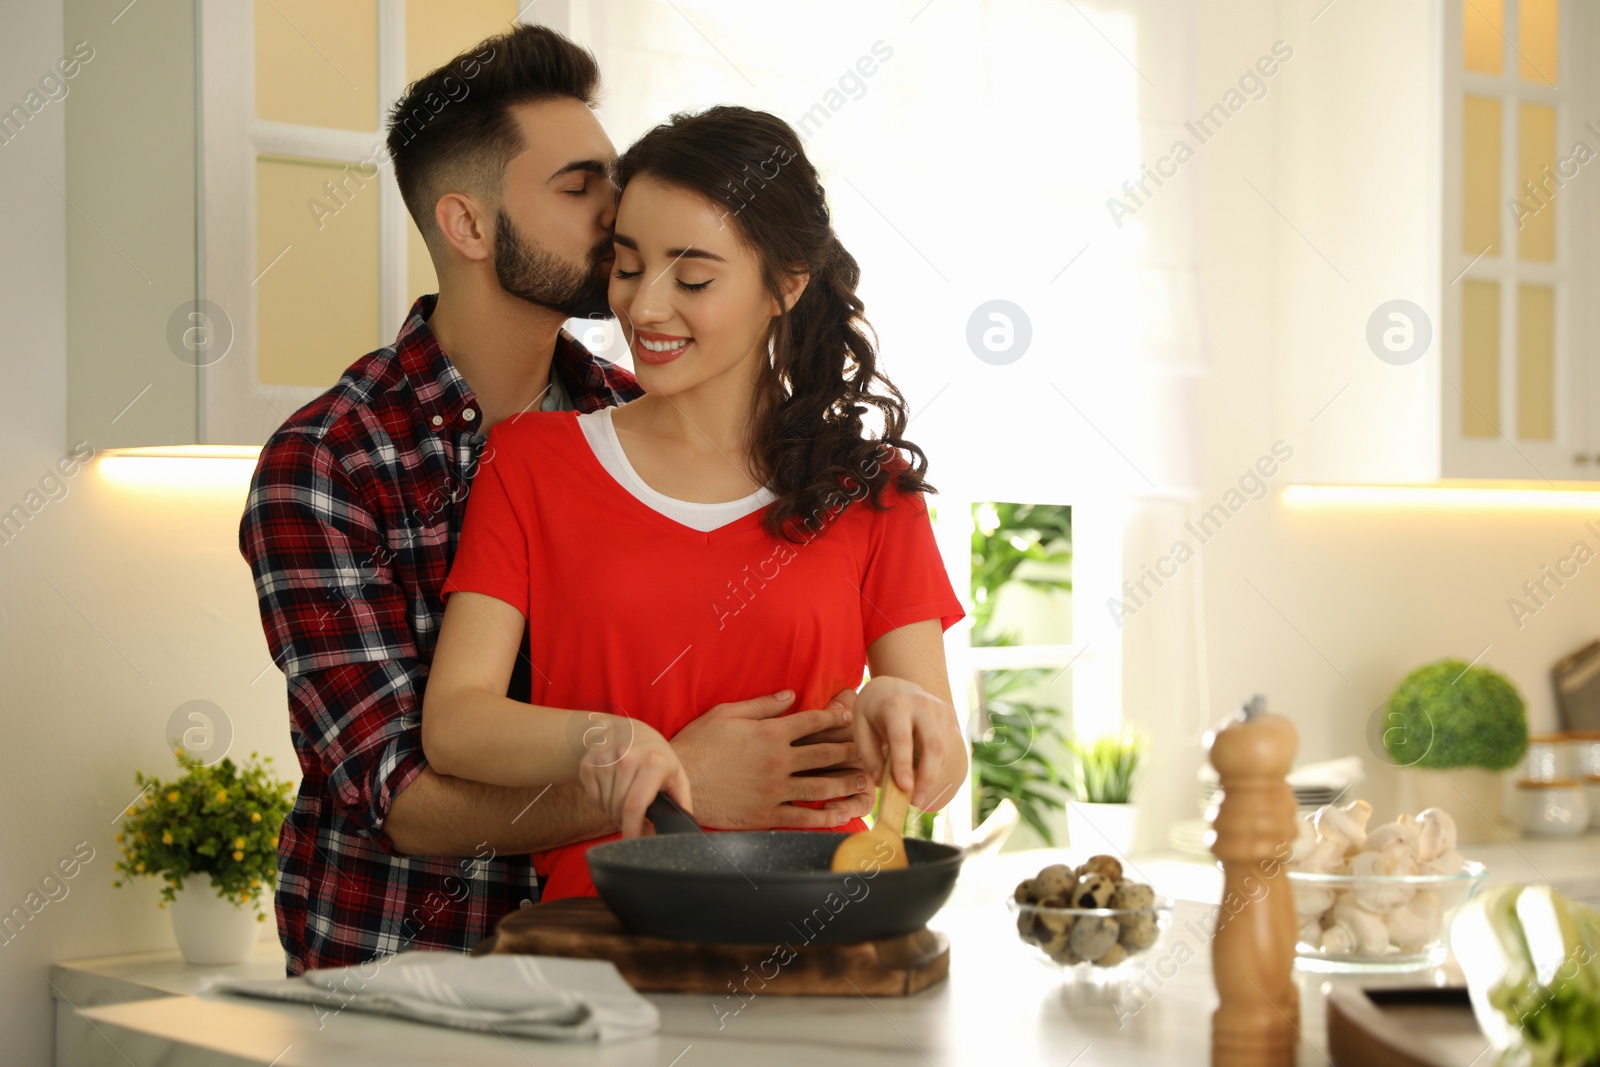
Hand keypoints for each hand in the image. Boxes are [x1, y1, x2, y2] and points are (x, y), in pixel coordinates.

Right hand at [573, 713, 691, 838]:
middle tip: (634, 819)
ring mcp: (605, 759)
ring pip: (606, 805)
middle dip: (625, 822)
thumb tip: (683, 829)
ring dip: (614, 812)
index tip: (633, 843)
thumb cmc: (656, 757)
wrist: (625, 730)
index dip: (633, 830)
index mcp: (654, 762)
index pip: (635, 806)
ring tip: (625, 799)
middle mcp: (627, 757)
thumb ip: (682, 803)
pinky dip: (602, 802)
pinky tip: (612, 790)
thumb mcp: (676, 774)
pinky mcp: (588, 763)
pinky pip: (593, 798)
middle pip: (619, 809)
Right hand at [672, 688, 872, 828]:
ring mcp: (774, 789)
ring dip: (847, 782)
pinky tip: (842, 814)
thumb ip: (763, 704)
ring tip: (866, 781)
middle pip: (825, 753)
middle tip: (871, 749)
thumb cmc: (698, 743)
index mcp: (770, 733)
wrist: (679, 782)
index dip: (834, 716)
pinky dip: (825, 816)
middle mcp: (778, 760)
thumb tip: (791, 694)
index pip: (812, 721)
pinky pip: (803, 816)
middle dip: (851, 749)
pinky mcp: (767, 814)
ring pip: (821, 785)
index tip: (850, 715)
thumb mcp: (727, 713)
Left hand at [853, 676, 961, 809]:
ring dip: (933, 776)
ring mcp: (940, 709)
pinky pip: (948, 747)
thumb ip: (868, 754)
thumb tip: (881, 782)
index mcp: (896, 705)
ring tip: (917, 795)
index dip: (904, 765)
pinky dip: (938, 766)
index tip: (904, 789)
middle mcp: (923, 704)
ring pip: (943, 750)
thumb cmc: (873, 709)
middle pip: (933, 746)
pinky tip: (924, 777)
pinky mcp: (949, 716)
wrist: (893, 685)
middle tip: (917, 802)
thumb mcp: (860, 726)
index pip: (902, 738)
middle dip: (927, 777)